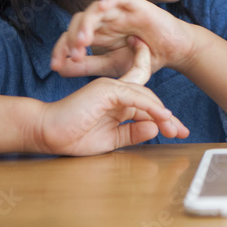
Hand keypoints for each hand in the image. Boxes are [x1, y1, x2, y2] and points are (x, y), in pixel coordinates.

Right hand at [32, 77, 189, 156]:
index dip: (163, 113)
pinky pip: (135, 97)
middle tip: (182, 131)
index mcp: (117, 100)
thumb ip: (132, 133)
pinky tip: (163, 118)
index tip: (178, 128)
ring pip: (146, 97)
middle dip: (167, 117)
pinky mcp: (106, 90)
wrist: (45, 133)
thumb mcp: (110, 139)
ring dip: (162, 114)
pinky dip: (150, 108)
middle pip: (151, 99)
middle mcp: (116, 89)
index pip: (146, 100)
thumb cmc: (73, 136)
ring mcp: (111, 87)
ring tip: (175, 129)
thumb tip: (154, 129)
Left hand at [50, 0, 196, 80]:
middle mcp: (106, 20)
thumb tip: (58, 68)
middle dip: (71, 37)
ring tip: (83, 41)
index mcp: (98, 34)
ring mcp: (121, 12)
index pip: (71, 35)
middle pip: (79, 20)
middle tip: (74, 55)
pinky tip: (102, 7)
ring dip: (86, 24)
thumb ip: (86, 67)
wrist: (175, 53)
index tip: (55, 65)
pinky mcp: (138, 5)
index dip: (60, 48)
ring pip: (96, 9)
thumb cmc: (145, 58)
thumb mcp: (112, 67)